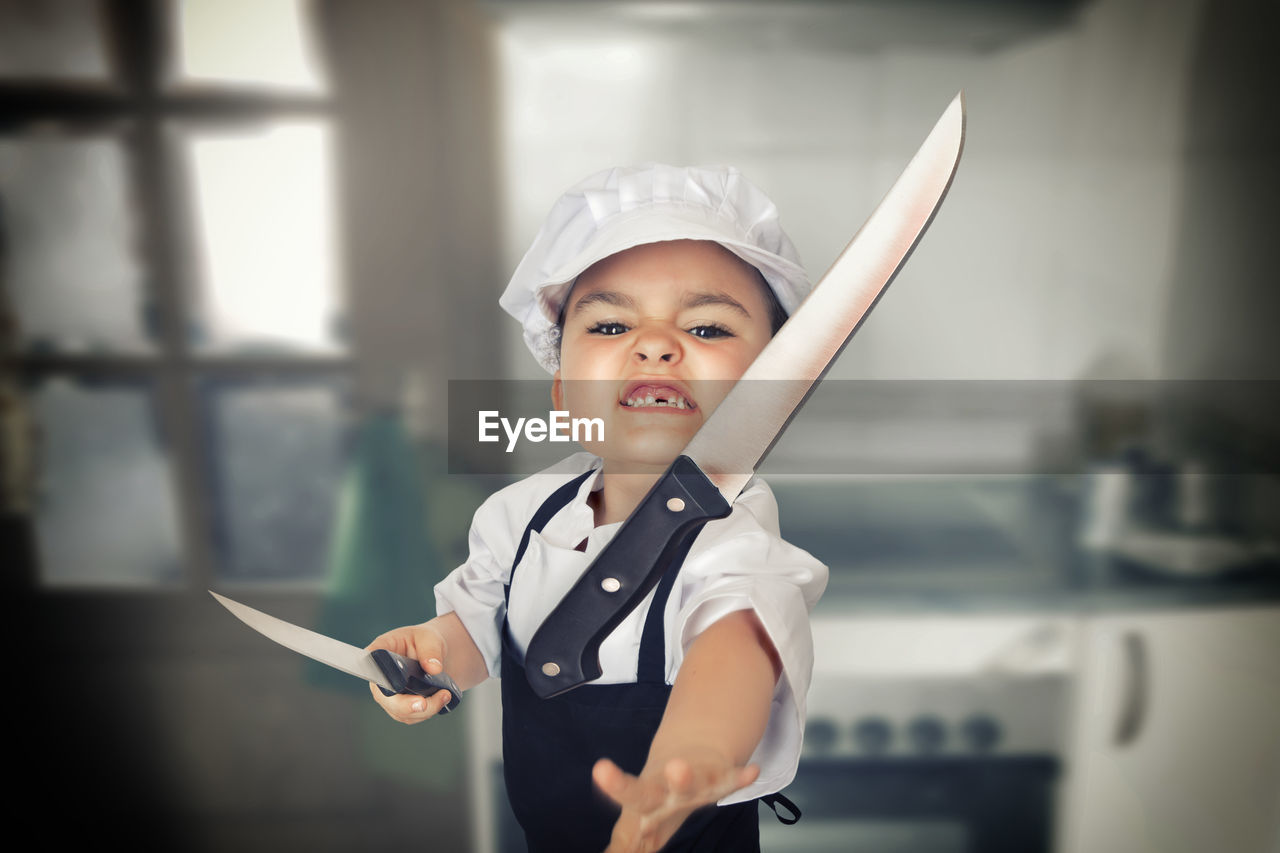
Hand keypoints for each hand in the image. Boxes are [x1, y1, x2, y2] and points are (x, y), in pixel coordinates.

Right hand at [366, 624, 452, 722]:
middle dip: (404, 705)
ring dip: (425, 709)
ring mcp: (389, 695)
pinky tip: (443, 699)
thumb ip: (431, 650)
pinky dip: (429, 711)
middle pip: (384, 696)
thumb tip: (434, 668)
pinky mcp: (402, 707)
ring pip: (400, 712)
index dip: (376, 671)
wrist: (436, 656)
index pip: (371, 661)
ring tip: (445, 694)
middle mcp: (381, 677)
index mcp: (381, 652)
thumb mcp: (430, 638)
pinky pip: (412, 716)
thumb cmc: (426, 642)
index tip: (390, 681)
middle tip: (423, 704)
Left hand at [595, 747, 759, 852]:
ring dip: (682, 777)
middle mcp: (664, 789)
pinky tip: (750, 772)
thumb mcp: (636, 824)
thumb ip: (625, 843)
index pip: (623, 800)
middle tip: (606, 773)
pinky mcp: (721, 780)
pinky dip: (740, 778)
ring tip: (676, 769)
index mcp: (642, 801)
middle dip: (625, 786)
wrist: (686, 759)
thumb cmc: (656, 800)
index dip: (611, 791)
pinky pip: (731, 780)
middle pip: (643, 791)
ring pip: (689, 781)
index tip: (598, 772)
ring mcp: (694, 782)